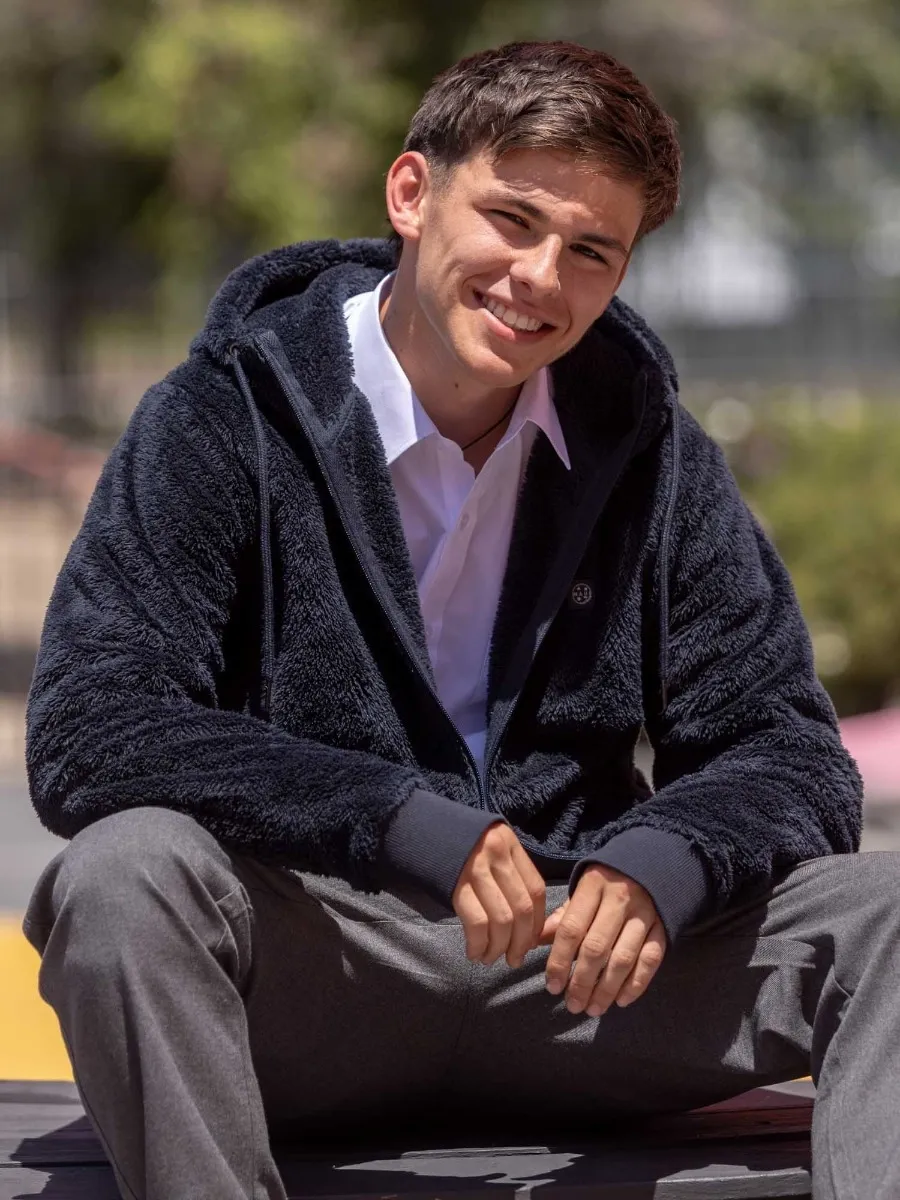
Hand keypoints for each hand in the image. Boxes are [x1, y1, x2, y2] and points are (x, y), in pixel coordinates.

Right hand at [452, 823, 546, 968]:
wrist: (416, 827)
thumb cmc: (453, 841)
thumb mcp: (487, 845)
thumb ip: (506, 871)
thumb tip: (524, 921)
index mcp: (509, 844)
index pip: (536, 890)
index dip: (538, 921)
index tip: (531, 941)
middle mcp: (497, 854)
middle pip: (522, 908)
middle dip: (521, 942)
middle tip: (515, 959)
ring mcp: (476, 868)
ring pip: (501, 919)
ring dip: (498, 947)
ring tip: (490, 958)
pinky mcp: (455, 884)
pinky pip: (477, 922)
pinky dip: (478, 943)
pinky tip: (474, 952)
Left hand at [539, 864, 665, 1016]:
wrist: (652, 865)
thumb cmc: (607, 884)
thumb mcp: (582, 890)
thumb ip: (562, 917)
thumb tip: (533, 942)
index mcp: (593, 886)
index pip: (572, 929)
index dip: (560, 961)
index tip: (552, 987)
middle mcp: (619, 899)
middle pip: (596, 948)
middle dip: (582, 982)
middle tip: (572, 1005)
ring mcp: (643, 914)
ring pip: (623, 959)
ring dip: (606, 989)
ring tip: (592, 1008)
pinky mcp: (662, 928)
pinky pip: (650, 961)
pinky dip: (636, 984)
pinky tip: (621, 1001)